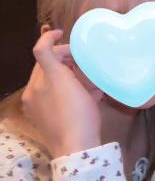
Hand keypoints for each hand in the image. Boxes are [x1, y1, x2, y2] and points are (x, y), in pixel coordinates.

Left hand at [22, 29, 102, 156]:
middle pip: (49, 68)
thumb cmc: (75, 112)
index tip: (66, 33)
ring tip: (88, 74)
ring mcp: (45, 109)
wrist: (79, 148)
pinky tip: (93, 94)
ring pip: (58, 82)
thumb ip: (48, 55)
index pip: (42, 55)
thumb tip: (49, 37)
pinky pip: (64, 98)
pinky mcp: (57, 120)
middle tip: (83, 56)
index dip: (54, 42)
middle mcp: (35, 96)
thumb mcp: (58, 78)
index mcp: (35, 85)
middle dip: (65, 59)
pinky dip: (74, 90)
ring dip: (71, 74)